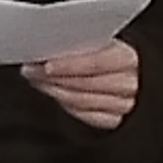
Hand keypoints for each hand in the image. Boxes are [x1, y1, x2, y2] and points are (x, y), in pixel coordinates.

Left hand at [25, 40, 140, 129]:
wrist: (132, 74)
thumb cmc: (111, 53)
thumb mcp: (103, 42)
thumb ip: (83, 43)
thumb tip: (49, 45)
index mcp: (128, 58)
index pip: (96, 62)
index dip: (70, 65)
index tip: (46, 65)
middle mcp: (129, 83)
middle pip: (85, 84)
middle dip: (54, 77)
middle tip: (31, 70)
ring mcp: (122, 105)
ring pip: (81, 101)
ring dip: (54, 90)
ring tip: (36, 80)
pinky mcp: (113, 120)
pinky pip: (84, 115)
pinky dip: (64, 104)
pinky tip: (52, 92)